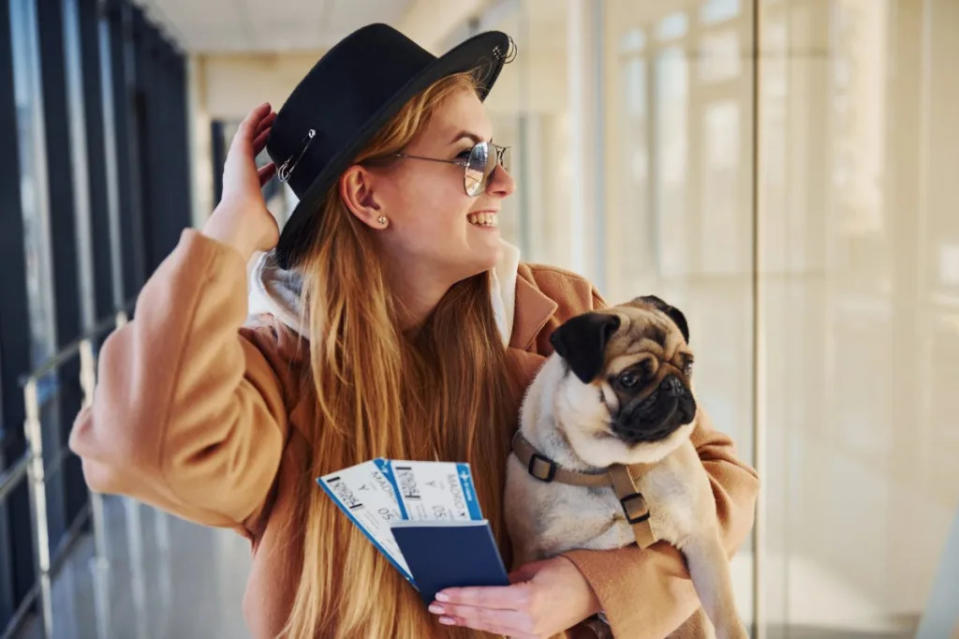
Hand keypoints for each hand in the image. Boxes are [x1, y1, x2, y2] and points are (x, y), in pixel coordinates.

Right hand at [202, 102, 279, 260]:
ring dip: (260, 124)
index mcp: (246, 193)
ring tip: (272, 113)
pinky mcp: (239, 152)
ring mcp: (237, 163)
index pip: (257, 177)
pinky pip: (247, 127)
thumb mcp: (270, 229)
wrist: (242, 224)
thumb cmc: (254, 232)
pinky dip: (255, 116)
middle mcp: (239, 176)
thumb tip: (279, 235)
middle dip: (264, 139)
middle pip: (251, 152)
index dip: (267, 168)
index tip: (276, 162)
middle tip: (275, 128)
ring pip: (248, 136)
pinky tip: (266, 107)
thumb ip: (275, 226)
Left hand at [428, 556, 601, 637]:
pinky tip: (468, 620)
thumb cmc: (567, 572)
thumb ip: (509, 578)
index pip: (485, 598)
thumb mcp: (535, 568)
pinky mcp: (534, 637)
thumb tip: (487, 583)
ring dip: (465, 619)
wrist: (594, 591)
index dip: (461, 596)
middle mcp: (527, 620)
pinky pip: (502, 630)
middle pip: (483, 615)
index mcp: (527, 598)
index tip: (442, 593)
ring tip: (445, 615)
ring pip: (490, 626)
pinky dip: (483, 625)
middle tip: (435, 604)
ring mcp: (531, 633)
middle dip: (456, 609)